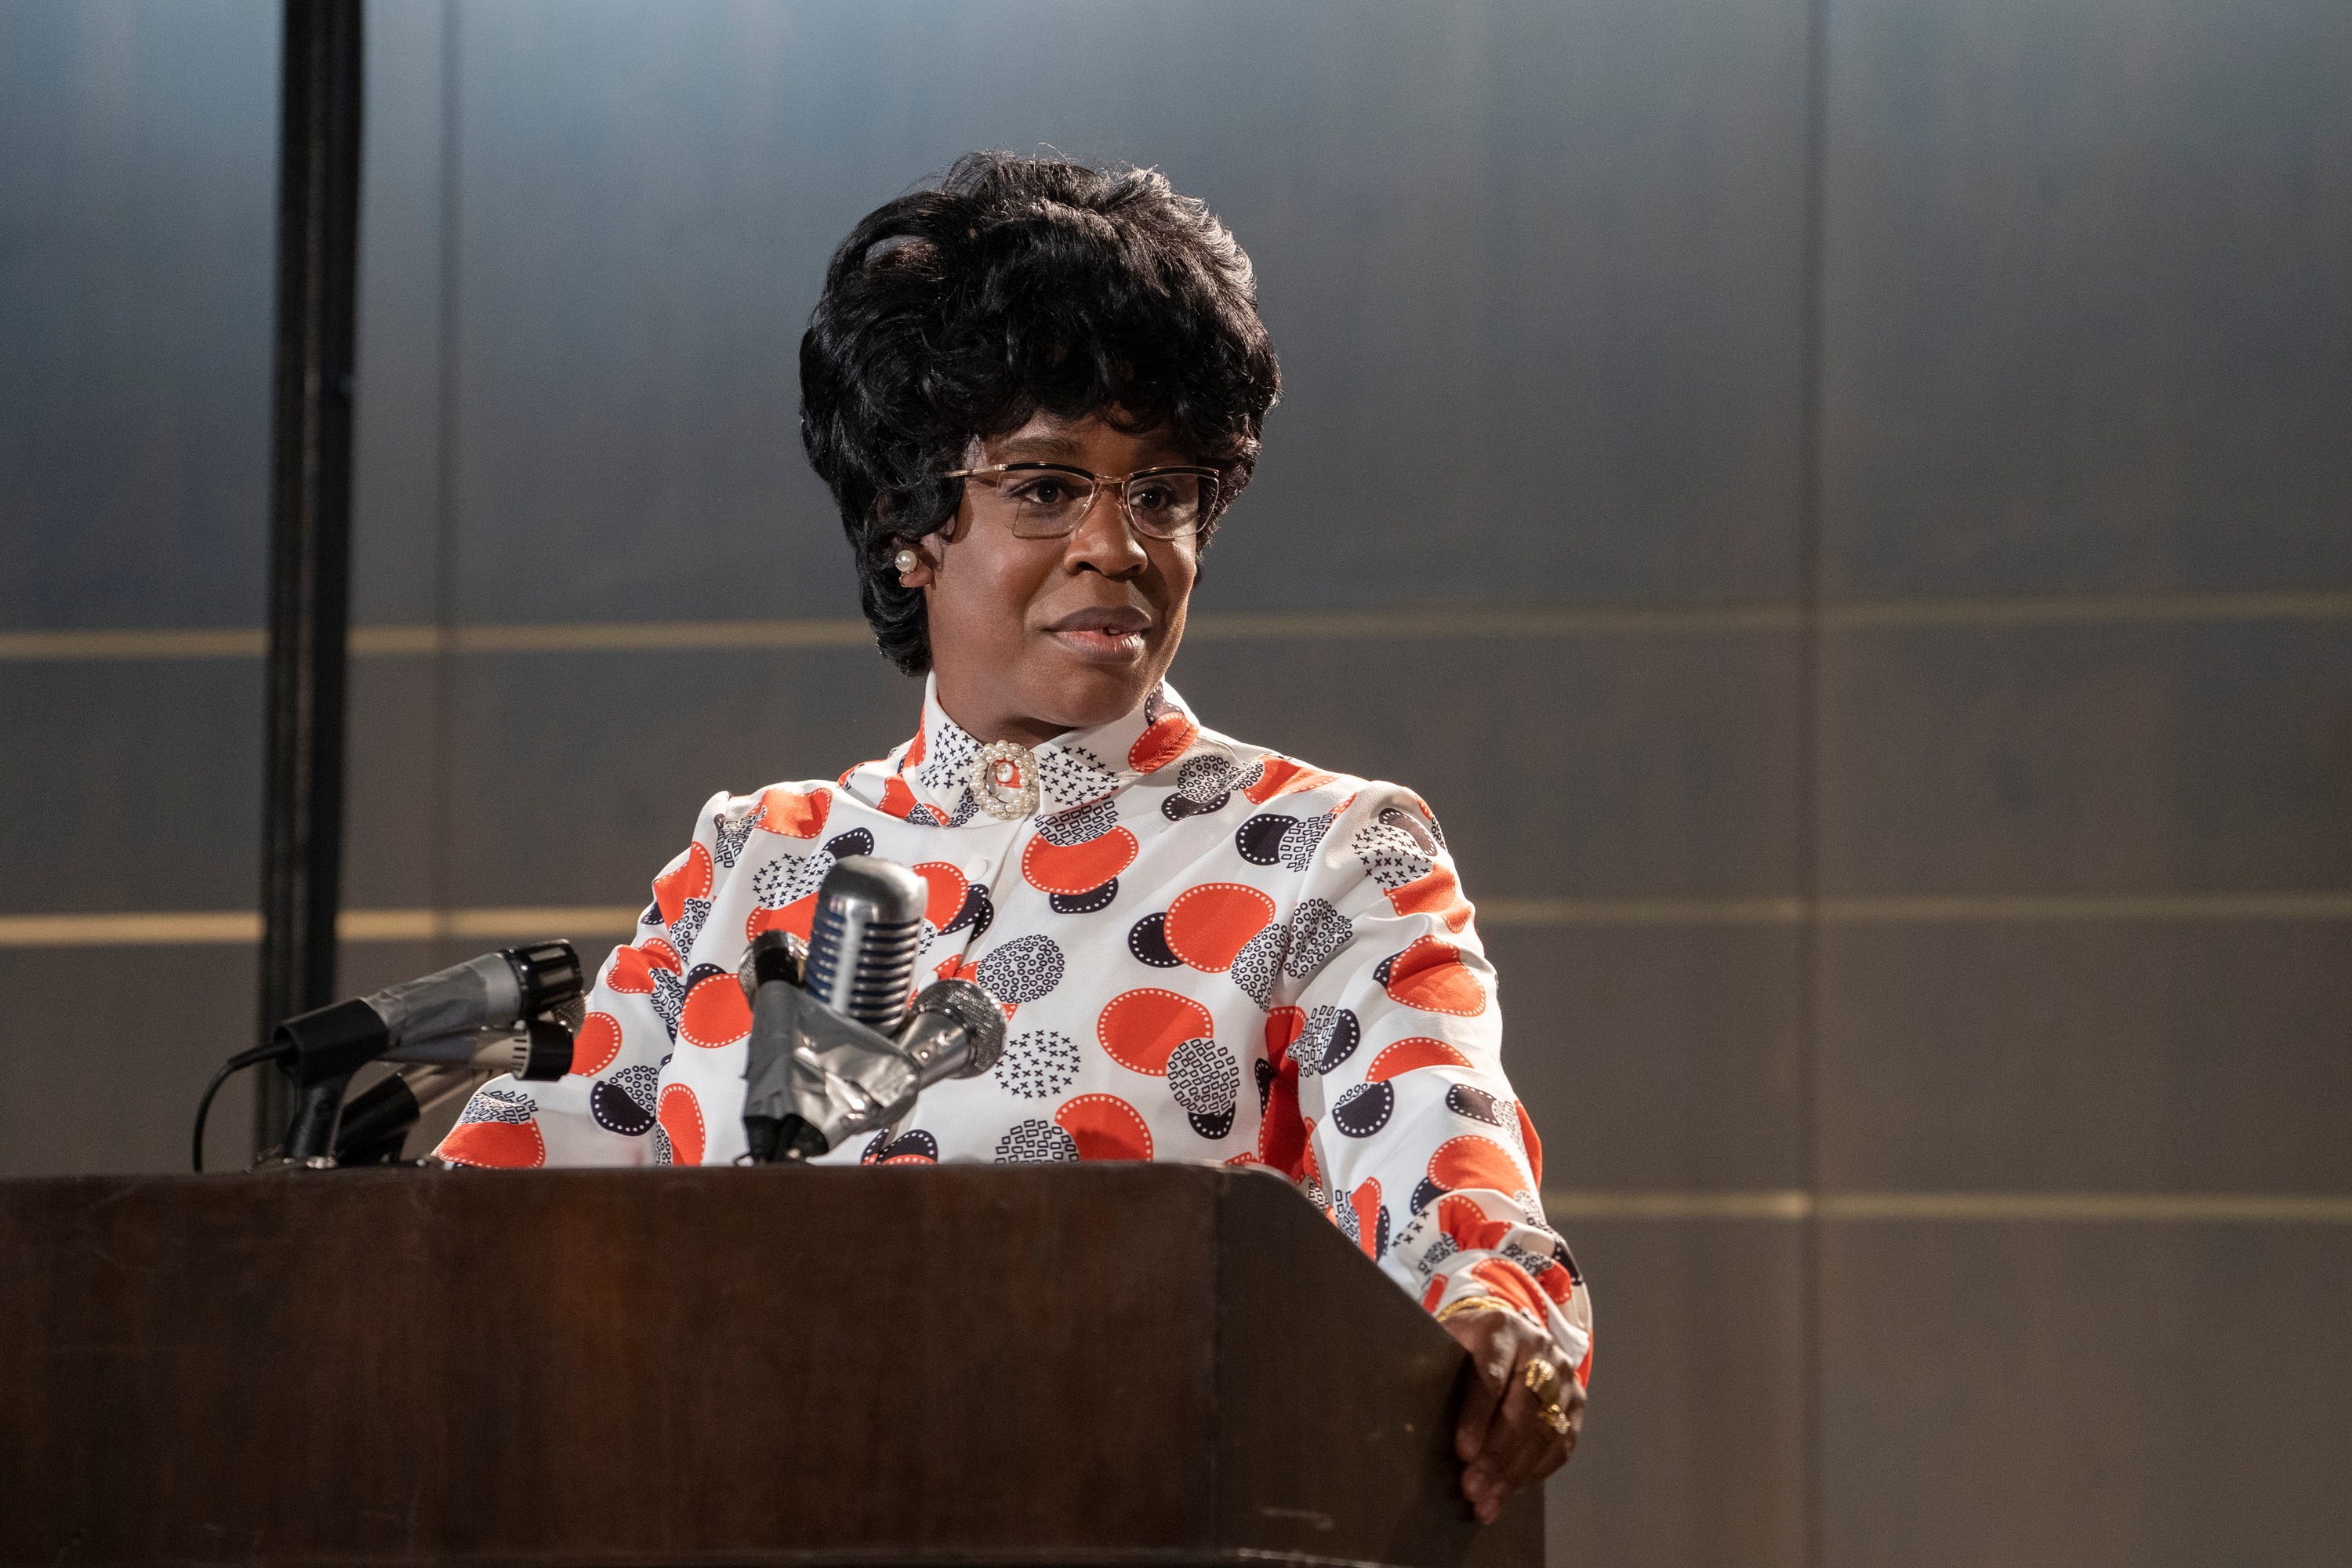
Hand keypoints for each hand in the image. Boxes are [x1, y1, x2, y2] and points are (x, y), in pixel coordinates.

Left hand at [1442, 1306, 1583, 1523]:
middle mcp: (1539, 1349)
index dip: (1476, 1417)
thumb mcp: (1442, 1345)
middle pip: (1521, 1408)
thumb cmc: (1463, 1347)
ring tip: (1486, 1503)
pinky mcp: (1575, 1403)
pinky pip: (1560, 1445)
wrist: (1503, 1335)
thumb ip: (1425, 1370)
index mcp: (1500, 1329)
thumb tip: (1401, 1411)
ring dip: (1513, 1473)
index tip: (1462, 1452)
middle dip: (1495, 1455)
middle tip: (1472, 1488)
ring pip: (1543, 1431)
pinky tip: (1508, 1493)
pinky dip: (1533, 1473)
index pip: (1490, 1376)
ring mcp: (1563, 1376)